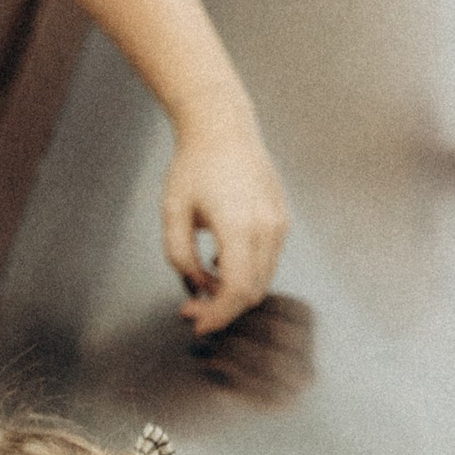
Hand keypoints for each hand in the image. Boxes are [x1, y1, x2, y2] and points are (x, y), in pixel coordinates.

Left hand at [161, 116, 288, 337]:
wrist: (223, 129)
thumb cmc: (193, 166)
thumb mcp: (172, 213)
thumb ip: (181, 257)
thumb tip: (197, 288)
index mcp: (239, 225)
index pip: (237, 290)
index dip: (218, 315)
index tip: (197, 325)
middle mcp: (268, 227)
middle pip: (252, 291)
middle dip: (223, 309)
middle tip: (191, 309)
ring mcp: (279, 224)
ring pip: (262, 279)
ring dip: (234, 293)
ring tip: (203, 287)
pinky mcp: (281, 220)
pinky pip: (267, 261)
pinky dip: (245, 274)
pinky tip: (219, 265)